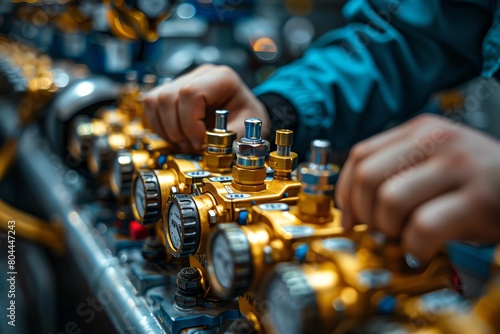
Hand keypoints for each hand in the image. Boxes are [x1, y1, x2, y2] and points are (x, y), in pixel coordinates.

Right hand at [143, 65, 269, 151]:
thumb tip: (211, 147)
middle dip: (176, 130)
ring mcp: (182, 81)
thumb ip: (232, 137)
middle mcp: (199, 75)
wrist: (245, 114)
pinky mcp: (171, 92)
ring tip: (185, 143)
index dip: (190, 122)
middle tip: (192, 146)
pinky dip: (159, 127)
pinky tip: (176, 137)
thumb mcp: (249, 128)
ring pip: (154, 101)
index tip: (200, 141)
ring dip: (166, 129)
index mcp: (221, 78)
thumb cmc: (248, 118)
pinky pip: (151, 107)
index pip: (190, 93)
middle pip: (167, 97)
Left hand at [336, 114, 499, 264]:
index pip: (360, 155)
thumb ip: (395, 172)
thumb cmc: (475, 182)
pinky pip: (423, 226)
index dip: (345, 192)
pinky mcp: (477, 198)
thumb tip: (352, 208)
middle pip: (367, 177)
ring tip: (406, 237)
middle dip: (365, 213)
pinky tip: (422, 249)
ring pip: (390, 200)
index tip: (348, 218)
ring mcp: (458, 166)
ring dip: (390, 230)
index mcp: (420, 130)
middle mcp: (436, 141)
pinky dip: (414, 246)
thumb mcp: (434, 163)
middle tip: (380, 230)